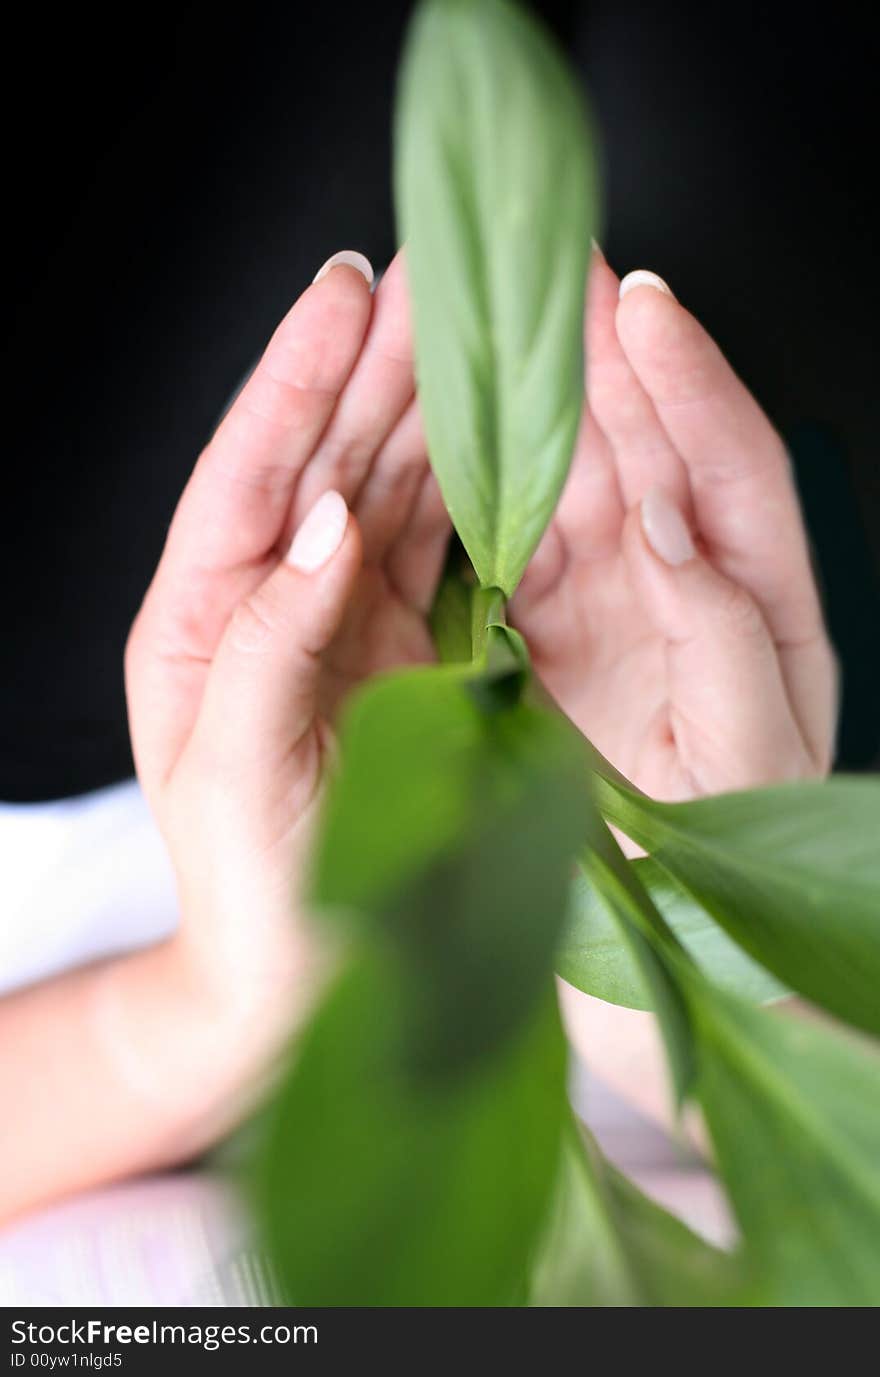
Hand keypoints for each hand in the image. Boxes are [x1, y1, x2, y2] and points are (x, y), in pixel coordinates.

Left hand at [125, 249, 446, 1118]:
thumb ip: (269, 641)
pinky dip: (469, 491)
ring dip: (427, 410)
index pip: (247, 474)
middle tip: (435, 278)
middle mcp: (265, 607)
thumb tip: (325, 520)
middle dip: (377, 366)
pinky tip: (500, 438)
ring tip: (476, 332)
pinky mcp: (397, 653)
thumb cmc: (251, 896)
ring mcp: (336, 625)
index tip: (343, 290)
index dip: (295, 376)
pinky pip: (434, 551)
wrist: (295, 984)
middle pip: (323, 459)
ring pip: (384, 490)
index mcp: (199, 625)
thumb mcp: (239, 774)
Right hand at [512, 251, 836, 1129]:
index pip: (727, 467)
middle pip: (648, 449)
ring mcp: (613, 615)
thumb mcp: (746, 760)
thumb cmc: (725, 881)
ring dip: (538, 406)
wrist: (667, 968)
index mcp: (760, 613)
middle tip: (552, 271)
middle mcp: (689, 595)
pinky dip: (485, 492)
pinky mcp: (544, 647)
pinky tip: (455, 442)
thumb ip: (720, 631)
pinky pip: (513, 550)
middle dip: (606, 355)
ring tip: (492, 328)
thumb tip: (653, 515)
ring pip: (573, 486)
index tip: (638, 302)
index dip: (685, 379)